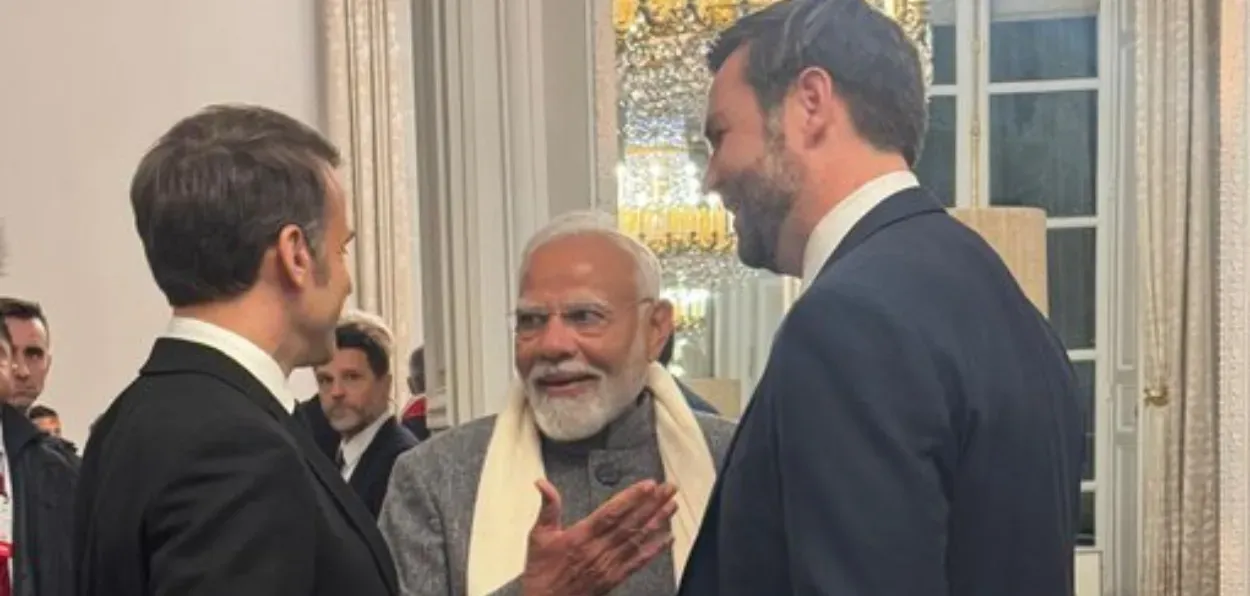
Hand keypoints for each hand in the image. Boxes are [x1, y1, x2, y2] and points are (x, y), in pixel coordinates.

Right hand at [520, 478, 677, 595]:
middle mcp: (599, 550)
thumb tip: (542, 484)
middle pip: (630, 522)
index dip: (631, 497)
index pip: (611, 512)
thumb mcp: (539, 535)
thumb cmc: (542, 571)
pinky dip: (654, 550)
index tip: (648, 485)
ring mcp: (609, 565)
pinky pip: (638, 562)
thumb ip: (548, 507)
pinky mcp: (615, 578)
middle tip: (668, 488)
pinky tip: (667, 539)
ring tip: (671, 505)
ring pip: (638, 539)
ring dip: (657, 521)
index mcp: (581, 536)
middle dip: (652, 504)